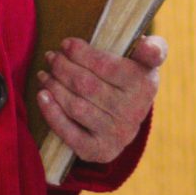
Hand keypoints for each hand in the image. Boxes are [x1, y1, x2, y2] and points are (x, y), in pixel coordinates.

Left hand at [35, 34, 164, 164]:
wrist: (128, 119)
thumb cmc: (131, 78)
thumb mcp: (145, 61)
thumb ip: (153, 48)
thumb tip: (146, 45)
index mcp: (145, 85)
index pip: (107, 66)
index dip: (82, 54)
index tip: (65, 43)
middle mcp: (133, 112)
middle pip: (86, 85)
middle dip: (63, 67)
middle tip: (51, 56)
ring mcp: (117, 134)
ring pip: (76, 106)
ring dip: (54, 86)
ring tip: (45, 73)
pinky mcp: (100, 151)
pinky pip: (69, 132)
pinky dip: (51, 112)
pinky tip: (42, 95)